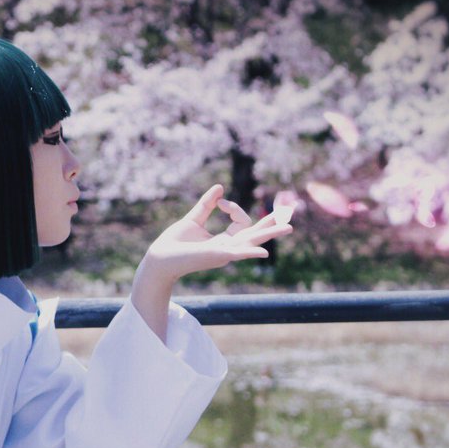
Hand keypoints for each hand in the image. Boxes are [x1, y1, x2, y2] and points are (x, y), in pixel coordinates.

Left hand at [141, 183, 293, 284]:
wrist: (160, 258)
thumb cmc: (174, 244)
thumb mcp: (193, 220)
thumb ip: (207, 205)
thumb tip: (220, 189)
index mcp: (223, 240)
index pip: (241, 222)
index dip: (234, 207)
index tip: (220, 202)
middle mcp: (228, 248)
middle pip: (254, 235)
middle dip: (270, 226)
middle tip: (289, 218)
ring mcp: (224, 253)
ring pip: (251, 241)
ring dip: (269, 234)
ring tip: (288, 228)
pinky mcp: (216, 256)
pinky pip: (237, 254)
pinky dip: (250, 252)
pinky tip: (264, 252)